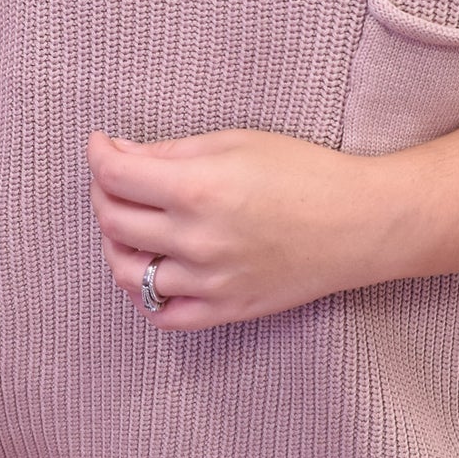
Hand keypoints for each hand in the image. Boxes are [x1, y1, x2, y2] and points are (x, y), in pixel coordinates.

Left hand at [88, 126, 372, 329]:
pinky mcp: (226, 309)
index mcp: (197, 189)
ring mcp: (209, 281)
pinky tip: (154, 269)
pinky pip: (163, 315)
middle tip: (117, 177)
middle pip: (113, 222)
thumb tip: (121, 154)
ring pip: (127, 273)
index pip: (116, 176)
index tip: (101, 144)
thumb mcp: (237, 142)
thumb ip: (173, 151)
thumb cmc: (305, 171)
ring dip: (117, 245)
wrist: (360, 222)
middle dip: (103, 193)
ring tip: (132, 224)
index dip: (98, 154)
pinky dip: (147, 294)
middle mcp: (195, 240)